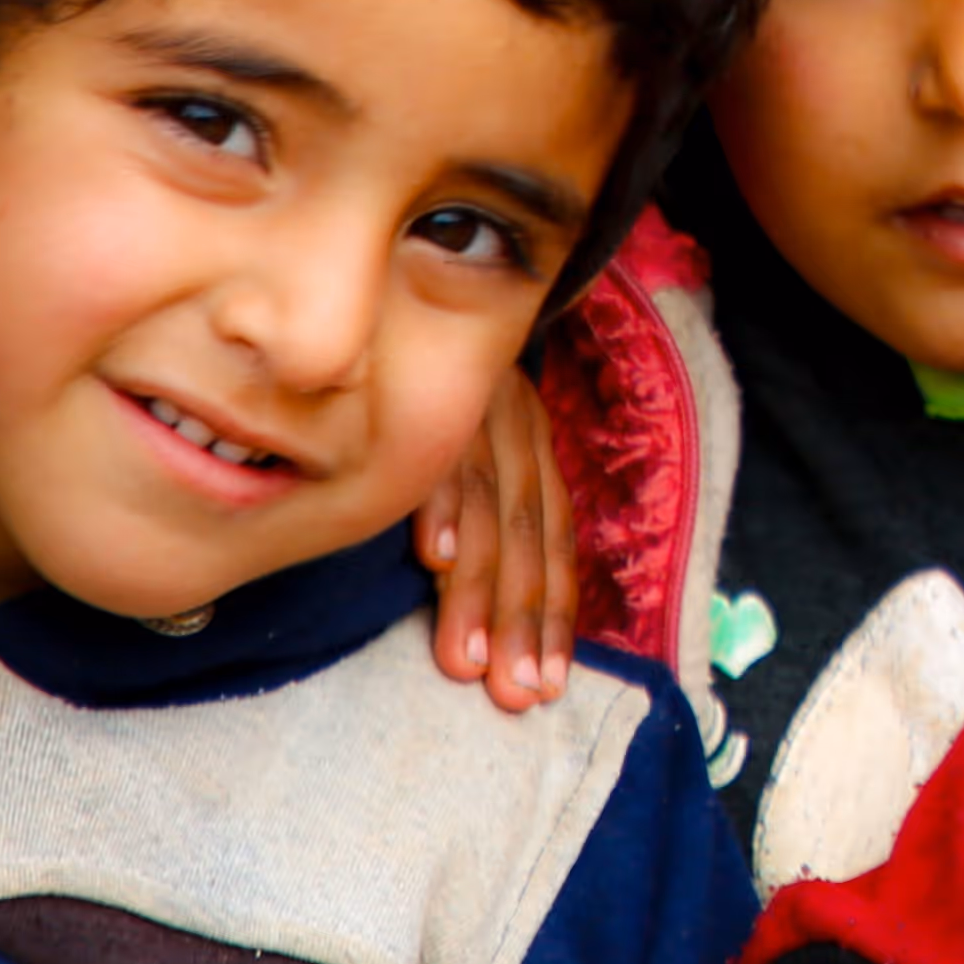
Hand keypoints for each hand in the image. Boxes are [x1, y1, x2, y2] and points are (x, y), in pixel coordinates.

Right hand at [422, 365, 574, 712]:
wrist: (409, 269)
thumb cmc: (423, 374)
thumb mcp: (467, 438)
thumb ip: (476, 509)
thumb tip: (470, 604)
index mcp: (531, 445)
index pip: (553, 541)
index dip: (552, 615)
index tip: (547, 688)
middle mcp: (513, 424)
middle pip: (526, 533)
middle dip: (519, 619)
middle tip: (513, 693)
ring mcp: (472, 400)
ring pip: (487, 502)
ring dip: (476, 586)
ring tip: (463, 656)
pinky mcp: (425, 379)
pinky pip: (436, 444)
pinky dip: (440, 500)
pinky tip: (430, 554)